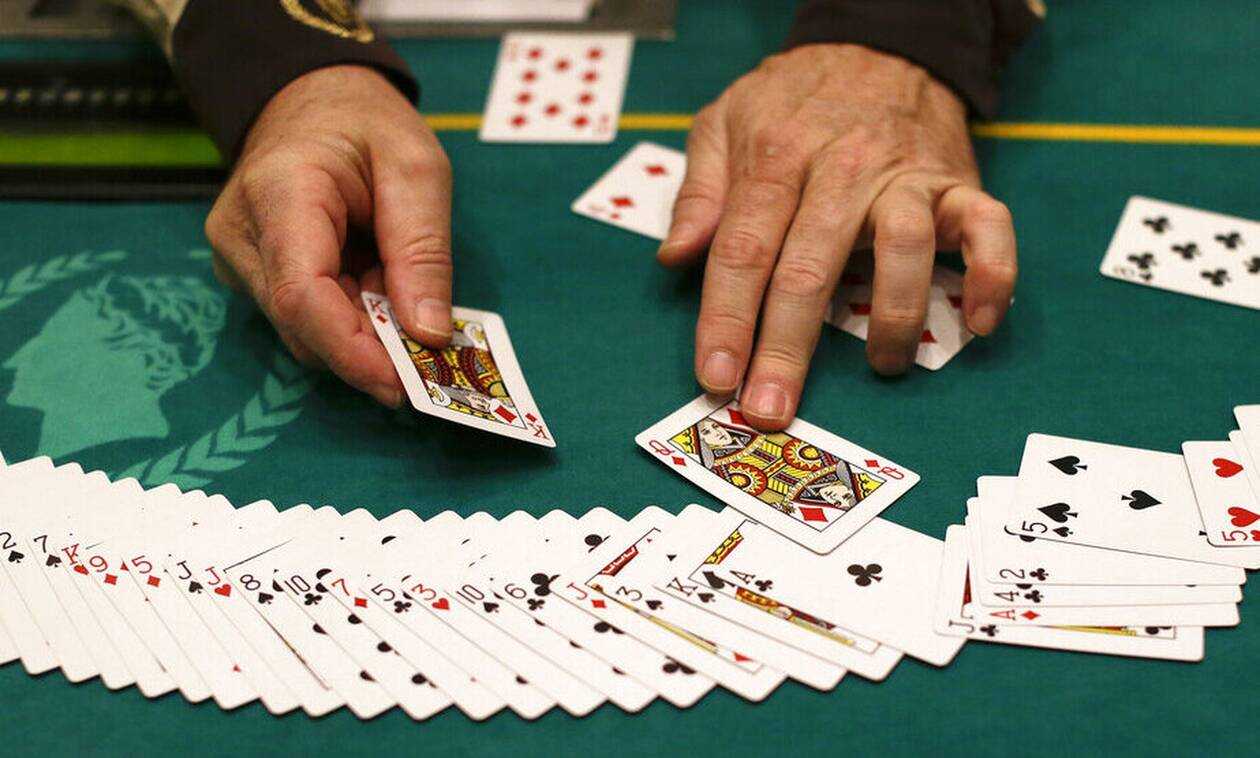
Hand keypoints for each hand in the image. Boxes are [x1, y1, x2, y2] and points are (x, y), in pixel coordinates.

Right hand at [205, 65, 453, 407]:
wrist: (312, 98)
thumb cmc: (366, 124)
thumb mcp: (418, 169)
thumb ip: (423, 251)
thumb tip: (429, 333)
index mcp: (278, 193)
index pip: (300, 295)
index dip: (353, 350)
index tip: (405, 382)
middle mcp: (240, 234)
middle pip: (302, 325)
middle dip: (370, 350)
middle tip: (430, 358)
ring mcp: (238, 258)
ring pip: (304, 332)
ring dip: (364, 334)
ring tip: (405, 302)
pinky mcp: (250, 274)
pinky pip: (304, 320)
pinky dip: (351, 320)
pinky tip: (378, 292)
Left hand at [659, 44, 1016, 429]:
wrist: (883, 42)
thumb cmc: (793, 98)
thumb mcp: (724, 121)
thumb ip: (700, 192)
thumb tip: (674, 259)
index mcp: (775, 158)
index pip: (742, 251)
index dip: (726, 319)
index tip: (715, 378)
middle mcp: (841, 169)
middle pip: (809, 268)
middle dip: (787, 346)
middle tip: (772, 408)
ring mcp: (905, 177)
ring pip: (903, 250)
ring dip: (892, 318)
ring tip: (879, 366)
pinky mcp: (958, 182)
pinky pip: (989, 229)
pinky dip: (992, 276)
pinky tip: (977, 323)